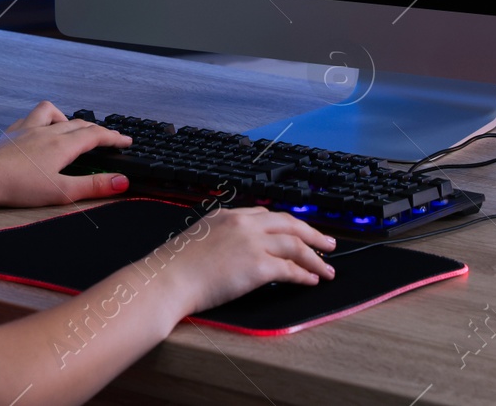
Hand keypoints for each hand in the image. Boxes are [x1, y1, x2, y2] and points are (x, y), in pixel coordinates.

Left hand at [0, 101, 132, 207]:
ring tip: (72, 131)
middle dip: (97, 130)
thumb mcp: (61, 191)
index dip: (114, 138)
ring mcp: (28, 128)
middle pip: (79, 124)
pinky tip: (40, 130)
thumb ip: (93, 186)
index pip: (96, 136)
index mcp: (62, 145)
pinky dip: (43, 120)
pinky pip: (32, 117)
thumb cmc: (17, 187)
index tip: (126, 141)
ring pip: (54, 113)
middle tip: (108, 139)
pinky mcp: (13, 133)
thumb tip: (121, 182)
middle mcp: (47, 131)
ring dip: (68, 118)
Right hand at [153, 206, 335, 315]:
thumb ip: (217, 237)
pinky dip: (305, 274)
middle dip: (312, 232)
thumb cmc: (173, 267)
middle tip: (328, 242)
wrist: (167, 280)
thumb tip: (229, 252)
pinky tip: (312, 280)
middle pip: (288, 222)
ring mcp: (251, 243)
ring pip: (295, 244)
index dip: (286, 225)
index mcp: (226, 215)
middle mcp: (242, 223)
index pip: (265, 215)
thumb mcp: (196, 239)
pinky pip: (290, 269)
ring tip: (327, 267)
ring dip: (315, 257)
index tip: (297, 232)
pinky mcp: (257, 266)